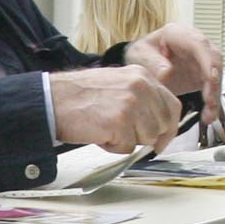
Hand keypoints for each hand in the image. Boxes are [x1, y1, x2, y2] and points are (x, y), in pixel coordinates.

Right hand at [48, 66, 182, 153]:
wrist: (52, 100)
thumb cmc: (80, 96)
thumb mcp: (118, 84)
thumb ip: (141, 98)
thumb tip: (158, 125)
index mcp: (142, 75)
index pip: (172, 106)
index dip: (169, 127)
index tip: (161, 140)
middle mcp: (140, 87)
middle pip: (162, 125)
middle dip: (146, 136)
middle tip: (123, 134)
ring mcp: (131, 104)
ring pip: (147, 138)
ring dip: (128, 141)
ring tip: (107, 129)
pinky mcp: (120, 122)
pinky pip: (128, 148)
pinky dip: (114, 147)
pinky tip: (99, 134)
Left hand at [125, 23, 222, 112]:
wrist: (145, 63)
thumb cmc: (142, 55)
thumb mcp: (139, 56)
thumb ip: (152, 62)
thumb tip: (167, 72)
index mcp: (179, 34)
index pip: (199, 44)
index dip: (208, 61)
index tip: (210, 78)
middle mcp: (195, 43)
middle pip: (214, 59)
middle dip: (214, 81)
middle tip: (210, 101)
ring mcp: (202, 58)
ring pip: (216, 75)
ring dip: (214, 96)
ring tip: (209, 115)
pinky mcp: (204, 74)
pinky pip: (211, 88)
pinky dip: (211, 103)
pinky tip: (208, 117)